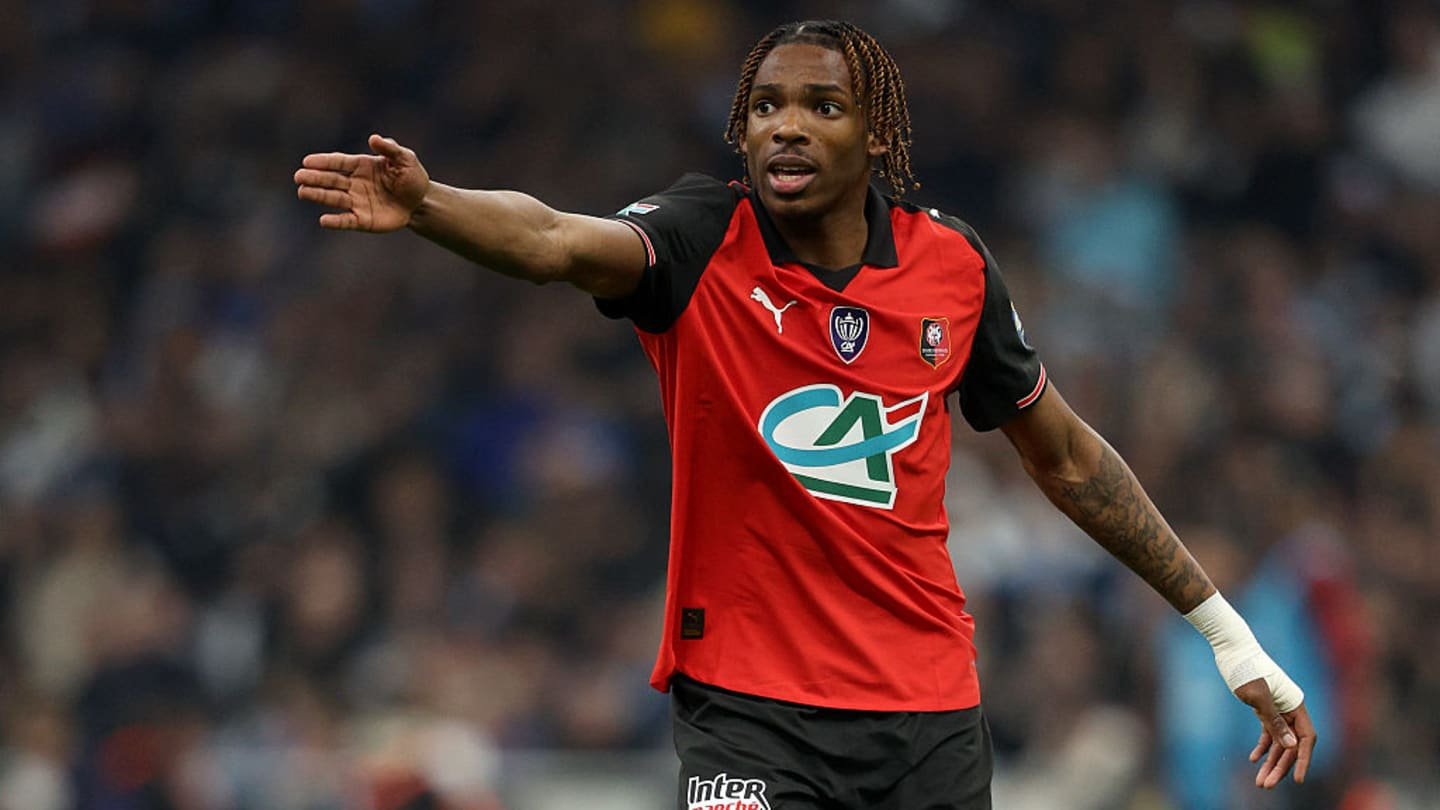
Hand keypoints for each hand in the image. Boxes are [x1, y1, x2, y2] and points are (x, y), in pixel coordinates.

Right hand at [294, 134, 429, 231]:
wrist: (422, 202)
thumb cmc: (412, 177)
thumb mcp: (406, 159)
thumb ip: (390, 149)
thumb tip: (373, 138)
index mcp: (362, 166)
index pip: (339, 163)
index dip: (323, 162)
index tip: (307, 161)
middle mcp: (355, 183)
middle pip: (331, 180)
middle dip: (315, 178)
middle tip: (298, 177)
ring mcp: (357, 202)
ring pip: (334, 198)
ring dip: (318, 195)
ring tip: (302, 192)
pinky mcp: (363, 220)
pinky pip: (346, 221)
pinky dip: (335, 221)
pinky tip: (323, 220)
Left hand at [1234, 678, 1316, 788]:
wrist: (1232, 650)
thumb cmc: (1245, 670)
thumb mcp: (1257, 697)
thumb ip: (1274, 722)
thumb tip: (1291, 746)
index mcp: (1295, 705)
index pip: (1306, 738)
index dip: (1303, 760)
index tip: (1298, 780)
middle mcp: (1291, 709)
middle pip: (1291, 744)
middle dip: (1280, 767)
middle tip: (1266, 785)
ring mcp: (1278, 709)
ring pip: (1279, 741)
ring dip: (1270, 761)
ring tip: (1260, 781)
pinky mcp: (1265, 708)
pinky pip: (1269, 732)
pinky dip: (1262, 746)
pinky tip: (1254, 759)